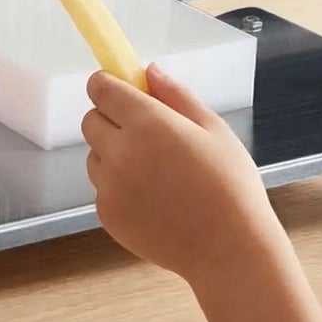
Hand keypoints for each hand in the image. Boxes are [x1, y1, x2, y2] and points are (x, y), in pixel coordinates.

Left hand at [82, 66, 278, 282]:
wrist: (229, 250)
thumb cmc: (231, 186)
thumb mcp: (213, 130)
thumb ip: (176, 95)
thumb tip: (149, 71)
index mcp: (147, 123)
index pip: (100, 89)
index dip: (108, 85)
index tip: (122, 90)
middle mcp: (120, 152)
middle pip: (91, 120)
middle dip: (111, 119)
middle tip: (146, 135)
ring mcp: (109, 187)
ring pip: (95, 156)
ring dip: (113, 155)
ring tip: (155, 173)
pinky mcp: (107, 215)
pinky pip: (102, 188)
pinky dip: (118, 188)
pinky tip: (153, 200)